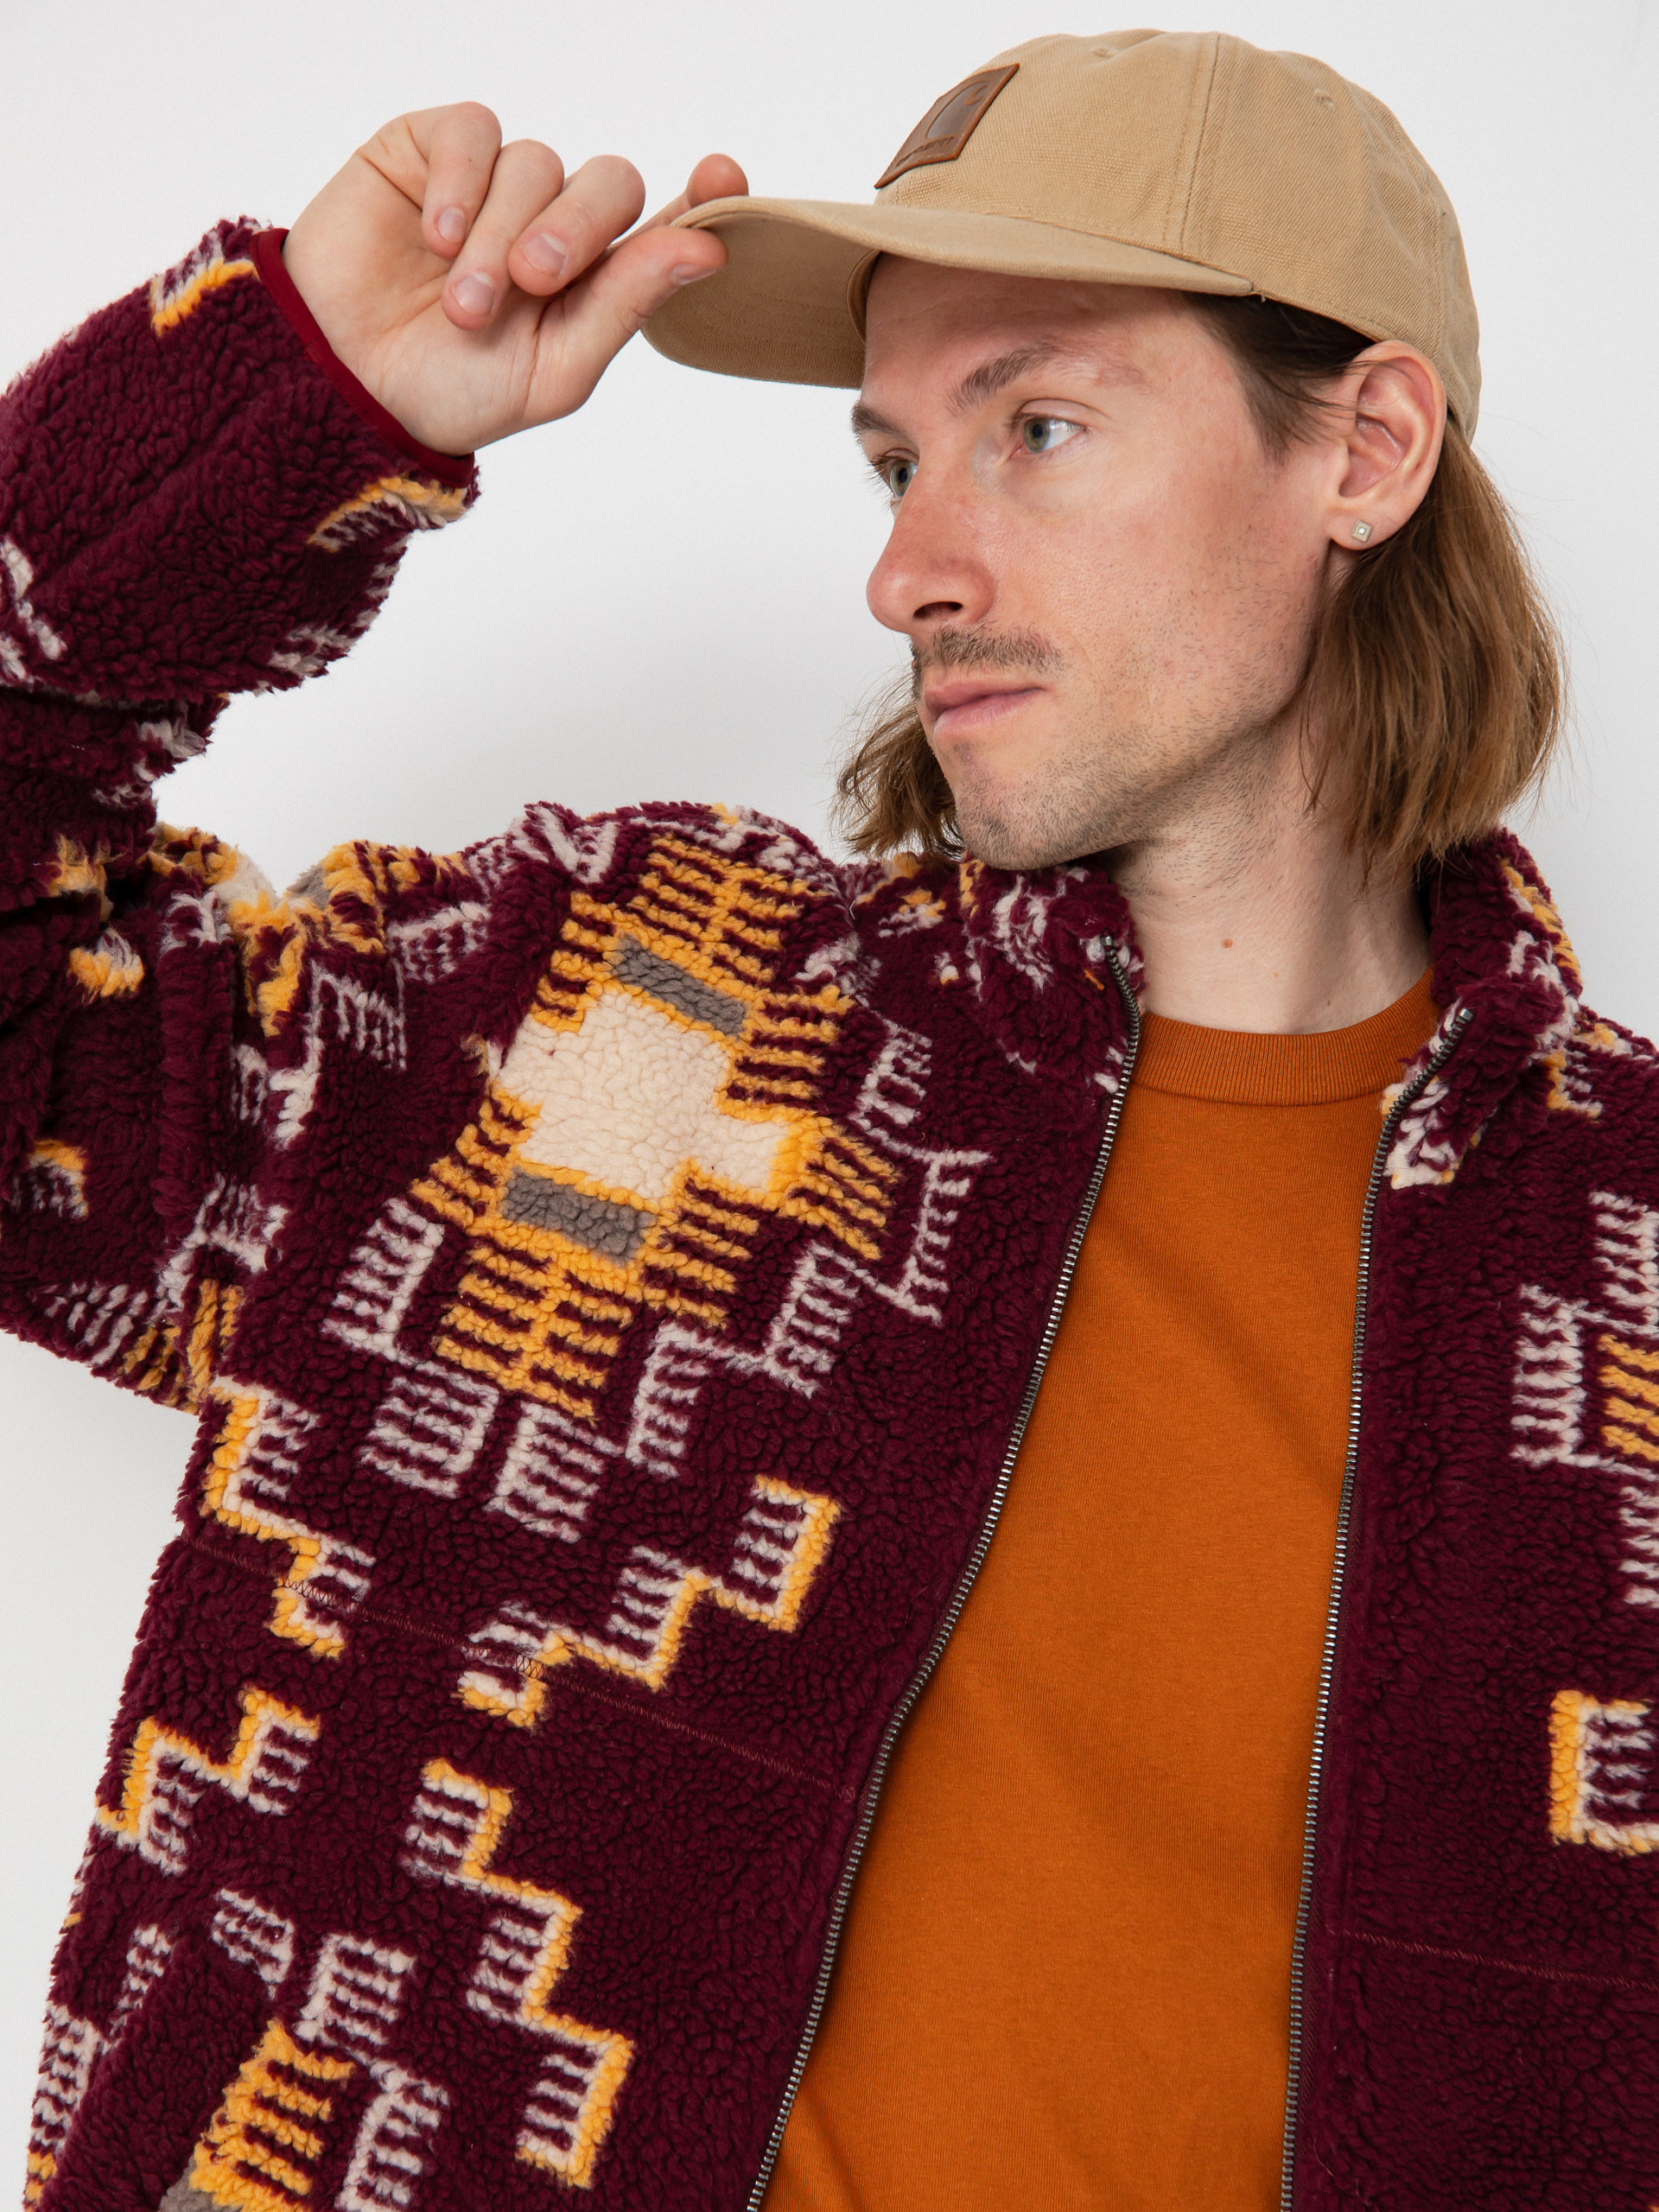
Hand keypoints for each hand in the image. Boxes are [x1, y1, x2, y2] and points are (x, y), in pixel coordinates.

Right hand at [281, 105, 745, 454]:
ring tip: (462, 304)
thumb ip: (627, 306)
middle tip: (531, 283)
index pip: (667, 222)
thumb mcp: (554, 370)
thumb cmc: (451, 391)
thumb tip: (708, 248)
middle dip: (577, 232)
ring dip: (500, 236)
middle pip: (610, 182)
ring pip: (537, 164)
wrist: (345, 385)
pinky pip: (475, 131)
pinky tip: (437, 236)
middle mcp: (553, 221)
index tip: (723, 177)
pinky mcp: (433, 148)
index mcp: (596, 279)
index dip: (704, 195)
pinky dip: (463, 184)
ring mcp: (495, 182)